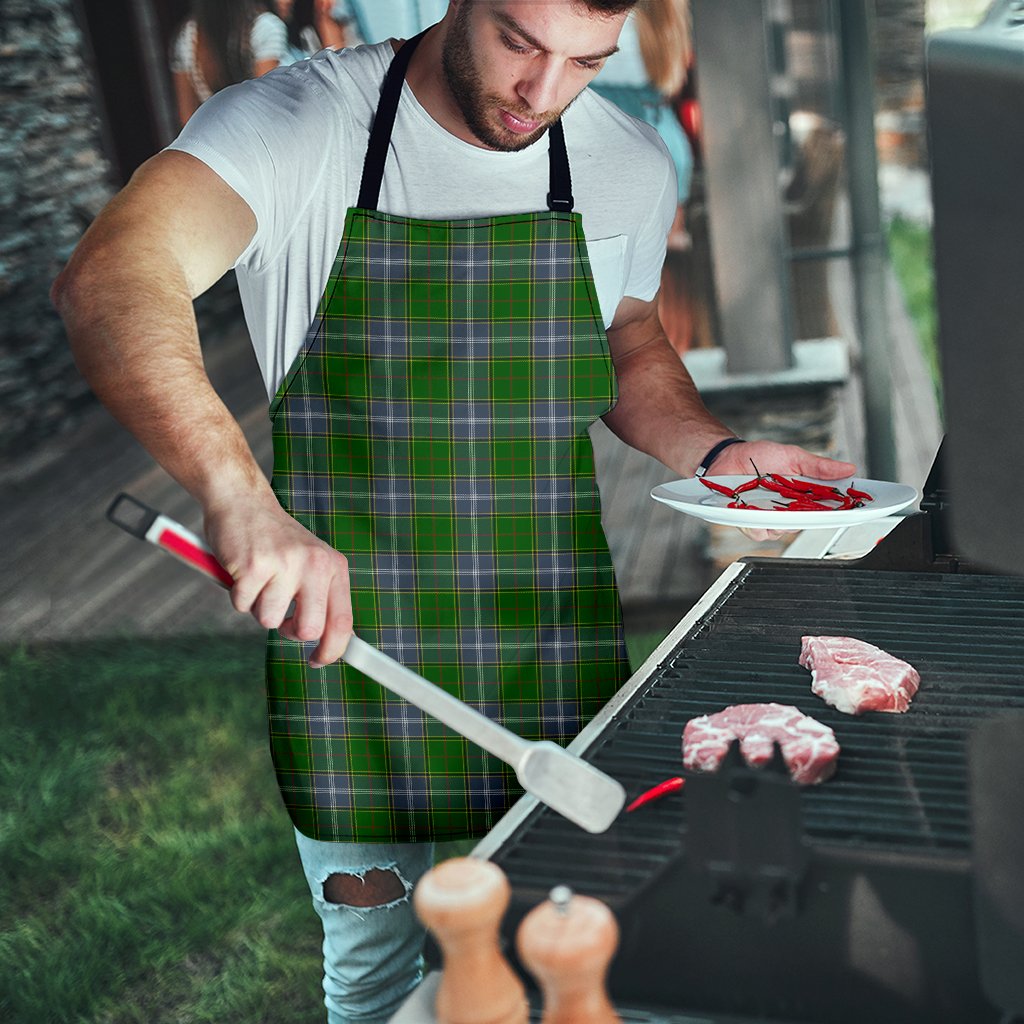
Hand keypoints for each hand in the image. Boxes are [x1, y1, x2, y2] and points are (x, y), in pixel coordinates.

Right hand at [204, 496, 351, 666]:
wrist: (243, 501)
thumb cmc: (275, 540)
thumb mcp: (310, 562)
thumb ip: (321, 597)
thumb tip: (328, 642)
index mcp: (333, 566)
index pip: (342, 621)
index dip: (332, 650)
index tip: (318, 661)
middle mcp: (315, 564)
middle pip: (308, 630)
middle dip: (289, 631)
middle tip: (280, 614)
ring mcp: (285, 564)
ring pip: (269, 620)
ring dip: (258, 607)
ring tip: (259, 579)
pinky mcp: (254, 566)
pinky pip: (242, 605)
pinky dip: (238, 595)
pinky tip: (242, 570)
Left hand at [707, 440, 856, 542]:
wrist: (727, 457)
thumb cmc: (759, 456)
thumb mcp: (793, 456)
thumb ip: (819, 466)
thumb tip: (848, 468)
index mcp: (804, 495)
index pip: (829, 508)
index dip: (843, 510)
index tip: (857, 508)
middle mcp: (789, 510)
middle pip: (808, 523)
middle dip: (810, 516)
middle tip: (805, 502)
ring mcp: (770, 518)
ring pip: (784, 531)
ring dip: (780, 518)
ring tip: (771, 499)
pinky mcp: (751, 523)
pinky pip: (760, 532)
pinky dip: (758, 522)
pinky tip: (753, 509)